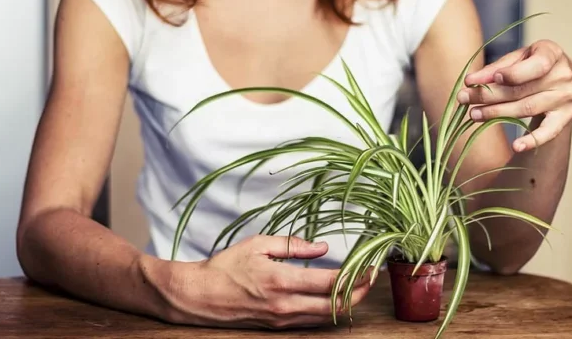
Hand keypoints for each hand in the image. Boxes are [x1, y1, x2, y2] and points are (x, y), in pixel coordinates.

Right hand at [160, 235, 373, 329]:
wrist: (199, 296)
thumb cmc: (226, 267)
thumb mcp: (258, 245)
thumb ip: (293, 246)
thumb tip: (323, 248)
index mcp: (280, 281)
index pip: (329, 283)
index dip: (355, 276)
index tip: (369, 266)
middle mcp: (284, 305)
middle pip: (335, 306)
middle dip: (359, 293)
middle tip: (372, 278)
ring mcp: (281, 319)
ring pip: (325, 317)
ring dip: (345, 303)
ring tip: (358, 286)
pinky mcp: (277, 326)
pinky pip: (310, 321)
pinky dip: (327, 311)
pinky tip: (334, 298)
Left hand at [456, 39, 571, 151]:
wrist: (558, 81)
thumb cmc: (531, 66)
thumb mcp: (516, 59)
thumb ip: (496, 69)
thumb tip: (470, 81)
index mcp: (552, 53)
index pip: (535, 65)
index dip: (513, 73)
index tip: (492, 78)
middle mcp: (564, 75)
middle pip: (522, 90)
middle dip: (489, 95)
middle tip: (464, 98)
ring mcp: (567, 98)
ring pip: (527, 108)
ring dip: (497, 113)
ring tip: (473, 114)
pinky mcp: (565, 117)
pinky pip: (548, 132)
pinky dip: (532, 140)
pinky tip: (516, 146)